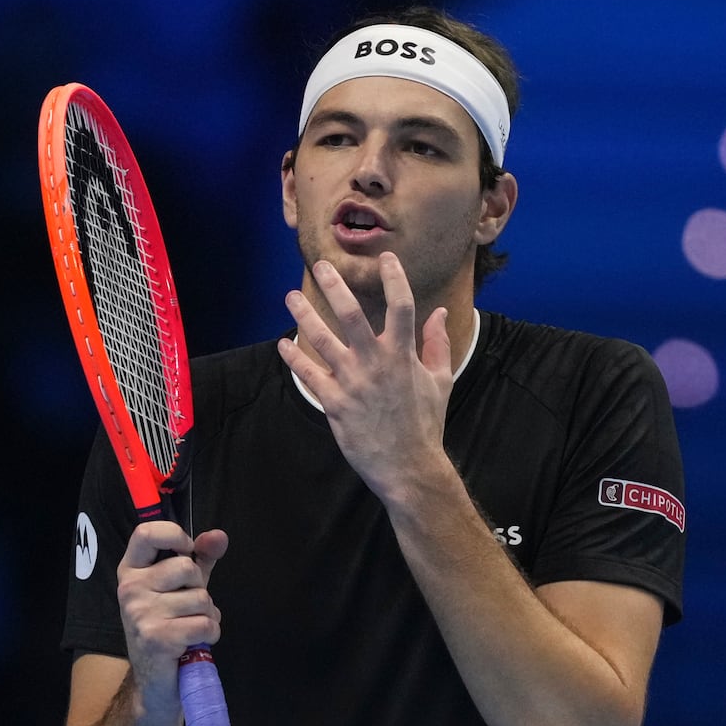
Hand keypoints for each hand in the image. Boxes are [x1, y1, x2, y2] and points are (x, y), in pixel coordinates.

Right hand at [115, 522, 228, 708]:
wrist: (155, 681)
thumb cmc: (169, 625)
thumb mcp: (182, 587)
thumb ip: (200, 559)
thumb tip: (219, 536)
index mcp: (131, 570)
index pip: (146, 533)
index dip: (174, 534)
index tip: (187, 550)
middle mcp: (130, 589)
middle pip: (186, 567)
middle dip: (200, 588)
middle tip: (187, 607)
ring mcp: (141, 613)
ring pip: (201, 598)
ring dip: (207, 614)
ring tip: (190, 627)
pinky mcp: (157, 637)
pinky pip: (205, 623)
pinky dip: (210, 633)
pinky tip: (196, 641)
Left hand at [278, 253, 455, 505]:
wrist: (408, 467)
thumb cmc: (426, 424)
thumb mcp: (440, 381)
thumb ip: (437, 345)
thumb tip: (440, 314)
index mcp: (403, 355)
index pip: (401, 306)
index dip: (394, 278)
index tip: (386, 258)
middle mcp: (376, 363)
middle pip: (352, 314)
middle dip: (335, 286)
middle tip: (321, 266)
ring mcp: (352, 383)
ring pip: (322, 340)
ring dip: (304, 316)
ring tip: (290, 297)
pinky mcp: (335, 403)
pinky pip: (310, 375)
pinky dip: (295, 358)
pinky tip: (284, 344)